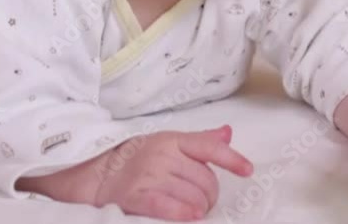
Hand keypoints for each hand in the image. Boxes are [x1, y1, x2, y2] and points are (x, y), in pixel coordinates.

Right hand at [94, 125, 252, 220]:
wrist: (100, 174)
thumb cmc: (140, 159)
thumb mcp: (170, 143)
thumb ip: (200, 141)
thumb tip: (228, 132)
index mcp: (173, 140)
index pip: (208, 147)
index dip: (231, 159)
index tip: (248, 170)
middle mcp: (163, 156)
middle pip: (205, 180)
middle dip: (210, 196)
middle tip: (204, 202)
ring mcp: (149, 176)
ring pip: (192, 196)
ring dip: (200, 209)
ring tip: (194, 211)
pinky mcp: (136, 197)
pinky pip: (166, 206)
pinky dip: (183, 213)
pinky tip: (193, 217)